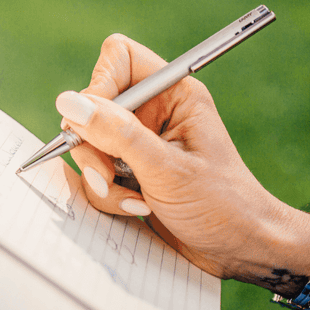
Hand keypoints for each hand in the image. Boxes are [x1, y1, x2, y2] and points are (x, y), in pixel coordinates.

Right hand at [55, 34, 309, 289]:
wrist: (240, 251)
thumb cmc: (222, 205)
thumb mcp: (166, 168)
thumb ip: (116, 134)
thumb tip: (68, 103)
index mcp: (173, 95)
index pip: (119, 58)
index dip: (99, 85)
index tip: (95, 123)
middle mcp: (154, 114)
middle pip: (93, 107)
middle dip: (94, 146)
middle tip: (109, 174)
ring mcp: (139, 145)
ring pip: (89, 145)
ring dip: (102, 178)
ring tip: (135, 201)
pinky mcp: (130, 173)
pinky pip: (96, 175)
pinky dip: (109, 196)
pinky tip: (138, 209)